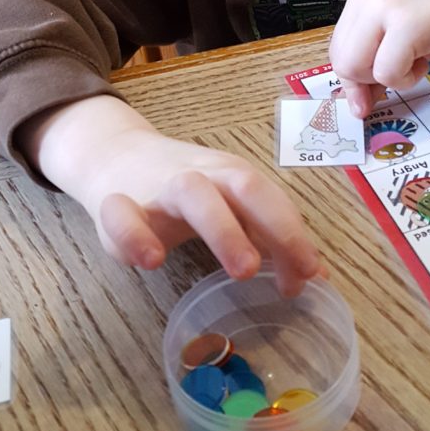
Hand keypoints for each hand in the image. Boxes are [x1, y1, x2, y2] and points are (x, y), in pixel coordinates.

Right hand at [17, 96, 324, 295]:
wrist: (112, 154)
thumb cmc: (183, 190)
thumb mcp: (228, 206)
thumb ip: (267, 237)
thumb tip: (317, 275)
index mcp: (231, 177)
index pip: (271, 199)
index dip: (294, 234)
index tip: (311, 274)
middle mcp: (202, 176)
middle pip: (242, 186)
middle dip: (270, 224)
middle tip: (295, 270)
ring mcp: (159, 187)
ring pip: (192, 192)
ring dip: (222, 227)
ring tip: (243, 270)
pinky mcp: (116, 204)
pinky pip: (122, 213)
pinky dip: (136, 233)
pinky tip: (151, 260)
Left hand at [329, 0, 429, 116]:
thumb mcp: (404, 33)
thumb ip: (376, 57)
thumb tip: (356, 103)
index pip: (338, 49)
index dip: (353, 80)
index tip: (368, 97)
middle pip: (342, 63)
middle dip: (368, 83)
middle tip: (401, 75)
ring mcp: (385, 8)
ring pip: (359, 70)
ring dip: (391, 78)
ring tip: (420, 58)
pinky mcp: (408, 23)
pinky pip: (388, 72)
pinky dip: (408, 77)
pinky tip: (429, 57)